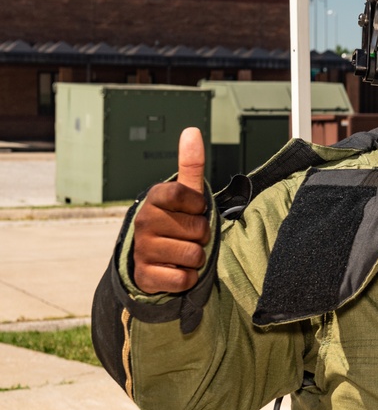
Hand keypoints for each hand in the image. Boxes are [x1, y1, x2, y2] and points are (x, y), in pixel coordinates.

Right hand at [133, 127, 210, 293]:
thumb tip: (192, 130)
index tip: (194, 210)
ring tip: (182, 253)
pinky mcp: (145, 276)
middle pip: (198, 229)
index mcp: (155, 199)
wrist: (154, 260)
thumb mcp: (186, 194)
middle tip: (188, 236)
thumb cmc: (177, 222)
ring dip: (196, 258)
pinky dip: (187, 278)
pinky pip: (183, 279)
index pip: (187, 196)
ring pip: (193, 255)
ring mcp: (143, 249)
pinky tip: (176, 270)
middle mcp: (144, 222)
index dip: (199, 206)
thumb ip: (191, 165)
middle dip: (202, 236)